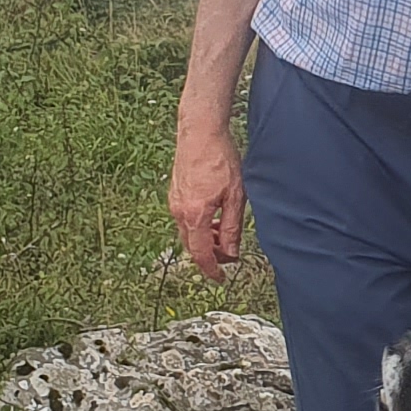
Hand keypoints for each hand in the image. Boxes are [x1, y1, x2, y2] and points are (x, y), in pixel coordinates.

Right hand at [169, 121, 248, 277]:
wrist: (200, 132)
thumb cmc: (220, 158)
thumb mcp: (235, 196)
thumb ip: (232, 227)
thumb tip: (231, 252)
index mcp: (195, 214)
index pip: (201, 253)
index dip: (211, 269)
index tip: (220, 278)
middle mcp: (180, 211)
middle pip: (192, 246)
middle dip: (209, 255)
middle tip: (227, 256)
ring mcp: (175, 202)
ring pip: (188, 233)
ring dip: (205, 240)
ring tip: (224, 235)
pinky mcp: (175, 194)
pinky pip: (185, 219)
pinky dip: (199, 226)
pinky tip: (214, 218)